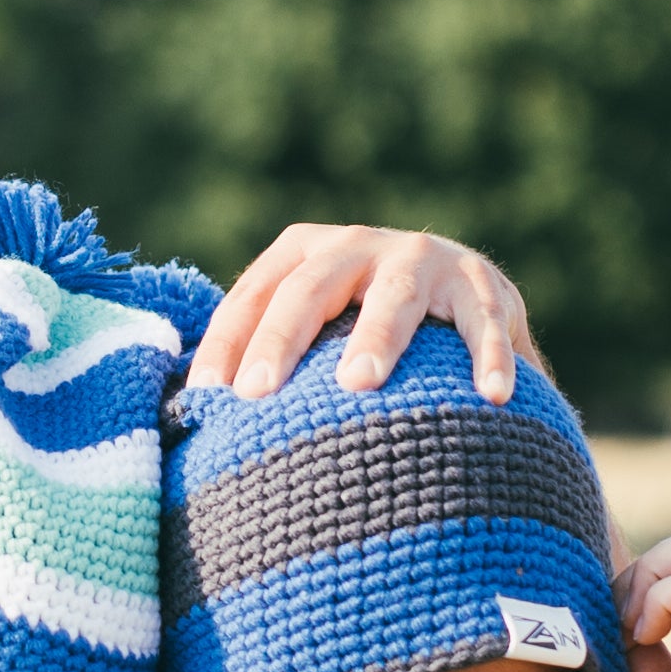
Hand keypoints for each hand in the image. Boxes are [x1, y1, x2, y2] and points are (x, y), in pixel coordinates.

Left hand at [186, 224, 541, 403]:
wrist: (459, 296)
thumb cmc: (355, 333)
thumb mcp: (309, 331)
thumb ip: (258, 360)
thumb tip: (179, 423)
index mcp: (303, 256)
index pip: (251, 297)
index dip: (224, 345)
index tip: (203, 399)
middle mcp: (357, 248)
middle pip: (310, 290)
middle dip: (281, 339)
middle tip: (256, 393)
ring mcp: (422, 262)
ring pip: (395, 296)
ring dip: (377, 337)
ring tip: (358, 383)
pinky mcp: (482, 288)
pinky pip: (484, 324)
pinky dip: (490, 358)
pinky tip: (491, 398)